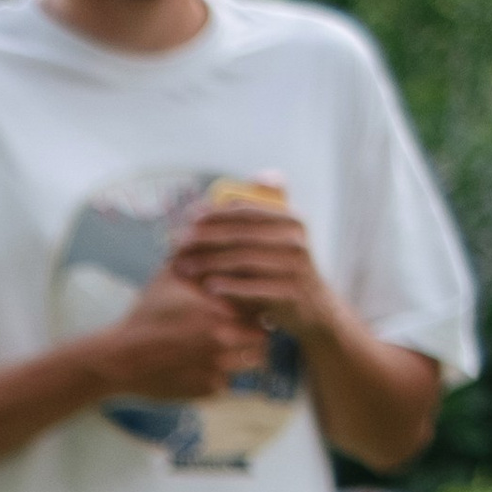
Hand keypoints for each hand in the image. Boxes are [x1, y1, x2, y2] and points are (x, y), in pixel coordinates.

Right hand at [94, 266, 269, 402]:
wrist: (119, 360)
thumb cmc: (144, 316)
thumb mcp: (167, 277)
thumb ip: (194, 252)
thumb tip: (208, 226)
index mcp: (219, 308)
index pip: (261, 303)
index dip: (257, 303)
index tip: (247, 305)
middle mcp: (224, 338)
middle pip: (264, 334)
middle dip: (255, 331)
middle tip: (243, 329)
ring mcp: (219, 366)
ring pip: (255, 361)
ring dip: (246, 355)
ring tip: (229, 349)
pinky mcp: (209, 389)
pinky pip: (232, 382)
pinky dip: (223, 376)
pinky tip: (204, 367)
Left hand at [170, 194, 336, 344]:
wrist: (314, 308)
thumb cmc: (285, 269)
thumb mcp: (282, 237)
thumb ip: (267, 211)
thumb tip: (250, 183)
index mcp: (290, 219)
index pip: (246, 210)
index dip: (214, 213)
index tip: (187, 218)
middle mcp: (295, 238)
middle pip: (240, 233)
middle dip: (205, 237)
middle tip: (177, 243)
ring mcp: (295, 265)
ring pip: (243, 259)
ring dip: (209, 262)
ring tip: (183, 266)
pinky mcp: (290, 292)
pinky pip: (253, 287)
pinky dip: (228, 286)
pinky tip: (207, 287)